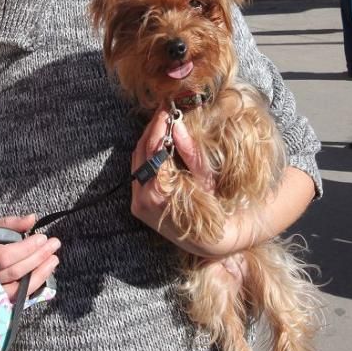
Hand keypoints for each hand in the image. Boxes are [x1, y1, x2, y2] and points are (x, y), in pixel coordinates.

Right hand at [0, 214, 60, 301]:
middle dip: (38, 257)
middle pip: (14, 272)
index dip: (26, 248)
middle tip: (55, 244)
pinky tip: (44, 273)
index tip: (42, 237)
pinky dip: (33, 286)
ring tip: (54, 259)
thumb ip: (6, 224)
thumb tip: (32, 218)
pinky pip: (17, 298)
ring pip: (17, 289)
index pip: (3, 257)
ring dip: (40, 273)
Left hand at [130, 109, 222, 253]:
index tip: (167, 107)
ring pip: (137, 161)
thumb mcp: (207, 179)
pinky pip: (138, 172)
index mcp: (160, 192)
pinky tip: (158, 143)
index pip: (154, 149)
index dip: (160, 125)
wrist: (210, 243)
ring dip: (148, 140)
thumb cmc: (215, 210)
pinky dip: (146, 155)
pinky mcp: (137, 205)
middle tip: (165, 111)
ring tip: (163, 122)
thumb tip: (177, 126)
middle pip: (141, 152)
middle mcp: (143, 199)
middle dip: (153, 129)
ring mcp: (137, 204)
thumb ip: (190, 153)